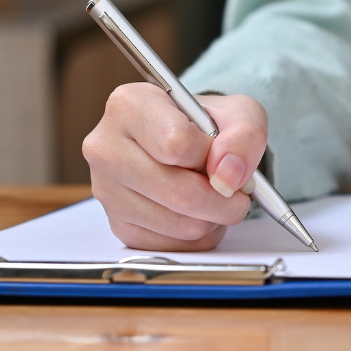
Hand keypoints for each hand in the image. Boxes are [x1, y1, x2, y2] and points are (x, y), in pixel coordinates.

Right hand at [82, 84, 269, 251]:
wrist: (186, 142)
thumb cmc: (207, 124)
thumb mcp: (238, 112)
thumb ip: (244, 135)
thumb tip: (228, 176)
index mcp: (129, 105)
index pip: (177, 144)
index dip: (213, 157)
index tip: (223, 155)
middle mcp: (106, 147)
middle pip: (178, 193)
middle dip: (223, 199)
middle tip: (238, 194)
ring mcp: (107, 190)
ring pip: (180, 224)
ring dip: (213, 218)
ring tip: (214, 197)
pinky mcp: (118, 225)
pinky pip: (172, 246)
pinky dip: (198, 235)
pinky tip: (197, 212)